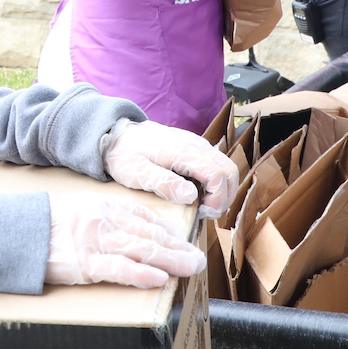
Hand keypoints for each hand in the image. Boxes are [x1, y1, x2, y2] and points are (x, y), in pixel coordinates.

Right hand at [46, 193, 205, 287]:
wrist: (16, 232)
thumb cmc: (47, 224)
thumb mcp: (79, 209)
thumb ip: (104, 217)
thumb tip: (130, 233)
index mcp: (104, 205)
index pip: (144, 217)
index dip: (168, 231)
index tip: (184, 241)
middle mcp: (105, 220)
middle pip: (149, 233)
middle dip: (177, 246)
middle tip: (198, 258)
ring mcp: (95, 241)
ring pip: (141, 249)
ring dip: (171, 259)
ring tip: (191, 268)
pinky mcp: (84, 263)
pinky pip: (118, 269)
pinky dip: (141, 273)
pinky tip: (159, 278)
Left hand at [103, 118, 237, 215]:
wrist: (118, 135)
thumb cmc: (124, 155)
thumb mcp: (137, 173)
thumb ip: (163, 183)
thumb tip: (191, 196)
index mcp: (183, 151)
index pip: (218, 174)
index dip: (218, 198)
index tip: (202, 212)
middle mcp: (195, 145)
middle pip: (230, 170)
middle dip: (224, 196)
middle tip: (204, 213)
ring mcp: (197, 145)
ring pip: (227, 167)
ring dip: (222, 190)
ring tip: (202, 206)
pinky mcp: (195, 149)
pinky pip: (216, 165)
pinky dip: (216, 182)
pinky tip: (198, 194)